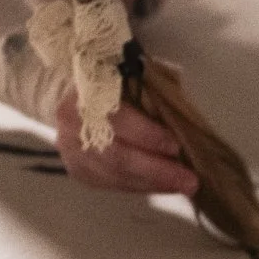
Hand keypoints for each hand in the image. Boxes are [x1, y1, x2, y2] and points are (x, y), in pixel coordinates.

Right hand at [55, 92, 198, 196]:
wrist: (74, 94)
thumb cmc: (113, 80)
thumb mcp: (133, 72)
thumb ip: (154, 88)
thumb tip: (183, 115)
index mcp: (87, 89)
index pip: (117, 116)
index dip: (146, 134)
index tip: (175, 145)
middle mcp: (71, 121)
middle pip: (116, 154)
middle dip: (156, 169)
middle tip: (188, 180)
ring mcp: (70, 149)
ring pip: (114, 174)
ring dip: (151, 183)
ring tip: (182, 185)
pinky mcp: (77, 169)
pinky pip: (110, 183)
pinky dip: (139, 186)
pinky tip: (161, 186)